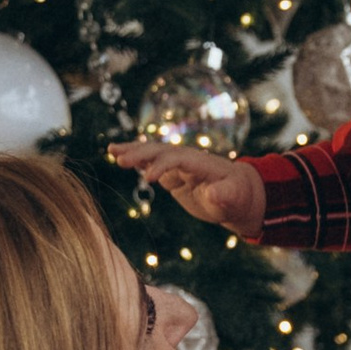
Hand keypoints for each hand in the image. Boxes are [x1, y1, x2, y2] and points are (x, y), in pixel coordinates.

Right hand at [112, 143, 267, 233]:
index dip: (163, 166)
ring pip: (153, 154)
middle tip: (119, 158)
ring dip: (133, 152)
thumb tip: (214, 194)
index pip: (178, 159)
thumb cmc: (238, 197)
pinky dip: (136, 160)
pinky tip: (119, 157)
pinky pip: (152, 164)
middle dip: (141, 153)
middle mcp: (188, 160)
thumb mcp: (234, 199)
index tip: (148, 179)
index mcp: (201, 164)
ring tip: (111, 150)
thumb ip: (224, 196)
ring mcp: (179, 166)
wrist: (239, 195)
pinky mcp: (173, 175)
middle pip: (161, 151)